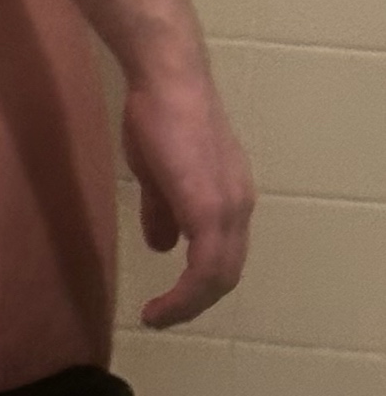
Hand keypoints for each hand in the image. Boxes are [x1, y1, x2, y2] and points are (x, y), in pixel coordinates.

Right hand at [122, 70, 254, 328]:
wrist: (166, 80)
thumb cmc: (158, 116)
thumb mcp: (157, 172)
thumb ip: (162, 211)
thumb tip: (162, 246)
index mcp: (229, 198)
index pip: (223, 256)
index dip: (197, 285)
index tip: (165, 301)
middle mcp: (238, 208)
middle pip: (226, 273)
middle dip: (193, 302)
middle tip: (161, 315)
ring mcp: (228, 208)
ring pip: (219, 275)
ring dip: (188, 303)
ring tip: (158, 315)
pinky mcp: (209, 207)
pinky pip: (204, 267)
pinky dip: (184, 294)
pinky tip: (160, 303)